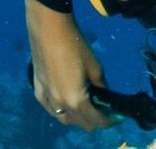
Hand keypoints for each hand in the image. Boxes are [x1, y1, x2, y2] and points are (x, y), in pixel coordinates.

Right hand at [25, 0, 116, 130]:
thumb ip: (101, 86)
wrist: (49, 32)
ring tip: (89, 107)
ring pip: (63, 118)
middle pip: (79, 123)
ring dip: (77, 117)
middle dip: (94, 120)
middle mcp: (59, 105)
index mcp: (76, 101)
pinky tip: (68, 101)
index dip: (109, 120)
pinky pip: (51, 109)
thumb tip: (105, 95)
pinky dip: (61, 110)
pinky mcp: (37, 91)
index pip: (95, 120)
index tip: (117, 116)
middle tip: (105, 110)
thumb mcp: (95, 67)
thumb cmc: (76, 47)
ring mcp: (45, 99)